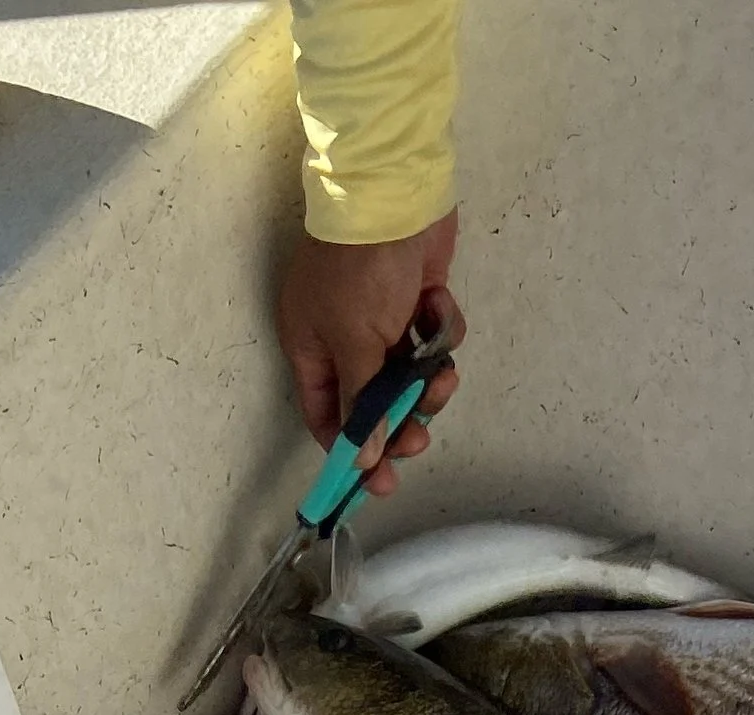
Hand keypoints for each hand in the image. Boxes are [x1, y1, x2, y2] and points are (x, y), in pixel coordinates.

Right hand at [276, 215, 463, 493]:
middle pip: (372, 405)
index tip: (380, 482)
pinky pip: (433, 338)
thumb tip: (360, 460)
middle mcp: (343, 340)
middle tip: (421, 435)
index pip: (325, 416)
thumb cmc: (361, 269)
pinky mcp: (417, 301)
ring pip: (409, 376)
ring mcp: (381, 320)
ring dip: (429, 382)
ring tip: (441, 373)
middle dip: (401, 421)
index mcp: (311, 349)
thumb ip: (361, 406)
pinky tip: (438, 307)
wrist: (395, 193)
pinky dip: (441, 331)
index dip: (352, 452)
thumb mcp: (355, 343)